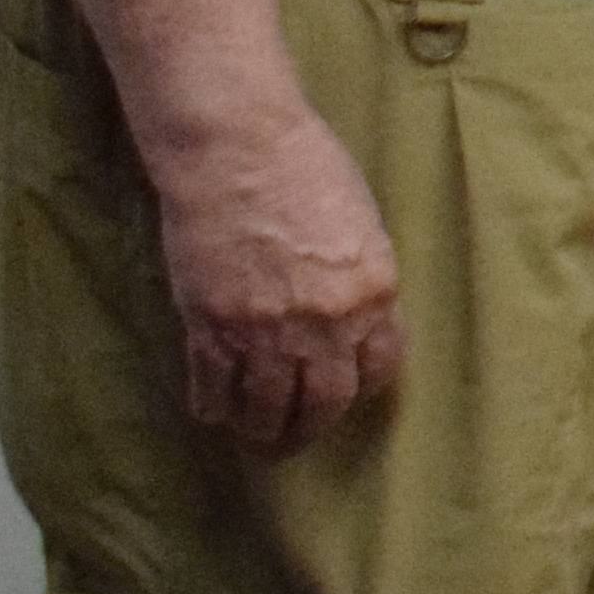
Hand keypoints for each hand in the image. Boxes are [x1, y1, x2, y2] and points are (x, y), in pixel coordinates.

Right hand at [141, 95, 402, 448]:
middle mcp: (326, 324)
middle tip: (295, 442)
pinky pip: (213, 385)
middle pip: (326, 400)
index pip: (380, 367)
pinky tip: (213, 415)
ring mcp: (266, 330)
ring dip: (262, 429)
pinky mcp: (213, 325)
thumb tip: (351, 315)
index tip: (345, 395)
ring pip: (268, 405)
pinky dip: (213, 406)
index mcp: (373, 295)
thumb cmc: (304, 169)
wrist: (238, 151)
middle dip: (311, 428)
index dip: (360, 388)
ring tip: (256, 440)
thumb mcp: (360, 227)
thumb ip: (357, 278)